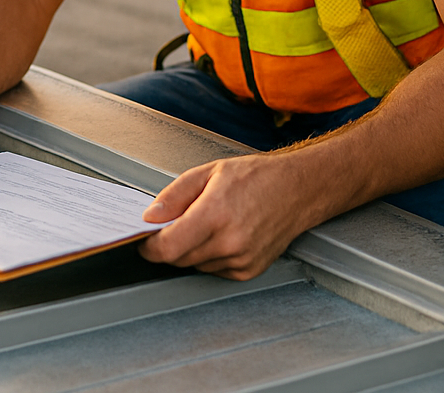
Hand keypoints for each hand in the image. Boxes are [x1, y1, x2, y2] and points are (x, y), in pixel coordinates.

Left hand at [138, 153, 323, 279]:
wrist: (298, 190)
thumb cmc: (256, 177)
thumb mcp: (208, 173)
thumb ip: (173, 197)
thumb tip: (149, 217)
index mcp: (215, 214)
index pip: (167, 248)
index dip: (149, 246)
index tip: (145, 240)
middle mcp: (229, 242)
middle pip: (178, 259)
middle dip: (170, 244)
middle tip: (179, 222)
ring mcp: (241, 260)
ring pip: (195, 265)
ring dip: (192, 249)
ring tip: (210, 223)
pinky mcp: (249, 271)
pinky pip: (214, 270)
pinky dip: (211, 256)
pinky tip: (225, 234)